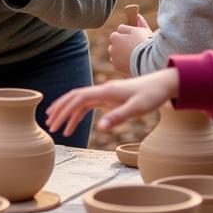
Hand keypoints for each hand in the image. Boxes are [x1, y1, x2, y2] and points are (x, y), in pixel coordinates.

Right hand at [45, 67, 178, 137]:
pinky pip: (89, 104)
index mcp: (106, 91)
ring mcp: (105, 93)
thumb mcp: (137, 109)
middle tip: (49, 125)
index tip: (54, 123)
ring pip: (80, 101)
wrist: (163, 84)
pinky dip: (79, 113)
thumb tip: (100, 128)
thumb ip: (118, 117)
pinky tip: (75, 122)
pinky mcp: (110, 98)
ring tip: (59, 128)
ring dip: (68, 113)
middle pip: (74, 97)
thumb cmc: (151, 96)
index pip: (78, 99)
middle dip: (60, 111)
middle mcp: (102, 90)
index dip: (64, 110)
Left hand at [109, 13, 152, 76]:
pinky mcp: (118, 69)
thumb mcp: (143, 30)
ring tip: (135, 55)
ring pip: (117, 54)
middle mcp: (111, 48)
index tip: (135, 37)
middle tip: (136, 46)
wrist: (147, 61)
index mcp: (114, 37)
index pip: (119, 32)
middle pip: (117, 43)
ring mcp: (114, 59)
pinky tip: (133, 62)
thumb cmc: (145, 43)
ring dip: (122, 53)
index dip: (128, 34)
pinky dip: (124, 62)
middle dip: (123, 44)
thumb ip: (138, 23)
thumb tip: (137, 16)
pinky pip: (120, 63)